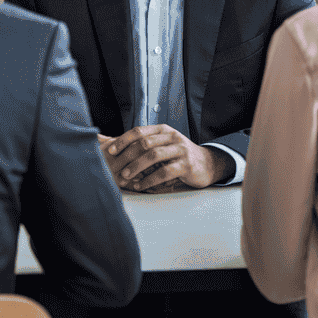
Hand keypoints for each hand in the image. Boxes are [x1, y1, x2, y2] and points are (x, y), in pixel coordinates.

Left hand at [99, 125, 233, 191]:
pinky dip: (149, 180)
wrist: (206, 163)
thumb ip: (143, 144)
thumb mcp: (163, 144)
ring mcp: (180, 150)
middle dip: (127, 156)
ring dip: (136, 167)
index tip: (110, 151)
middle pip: (144, 143)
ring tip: (125, 177)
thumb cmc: (178, 155)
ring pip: (153, 156)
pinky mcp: (186, 165)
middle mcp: (171, 137)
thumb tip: (111, 141)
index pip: (139, 131)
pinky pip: (164, 172)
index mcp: (163, 130)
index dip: (123, 140)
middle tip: (115, 167)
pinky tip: (141, 186)